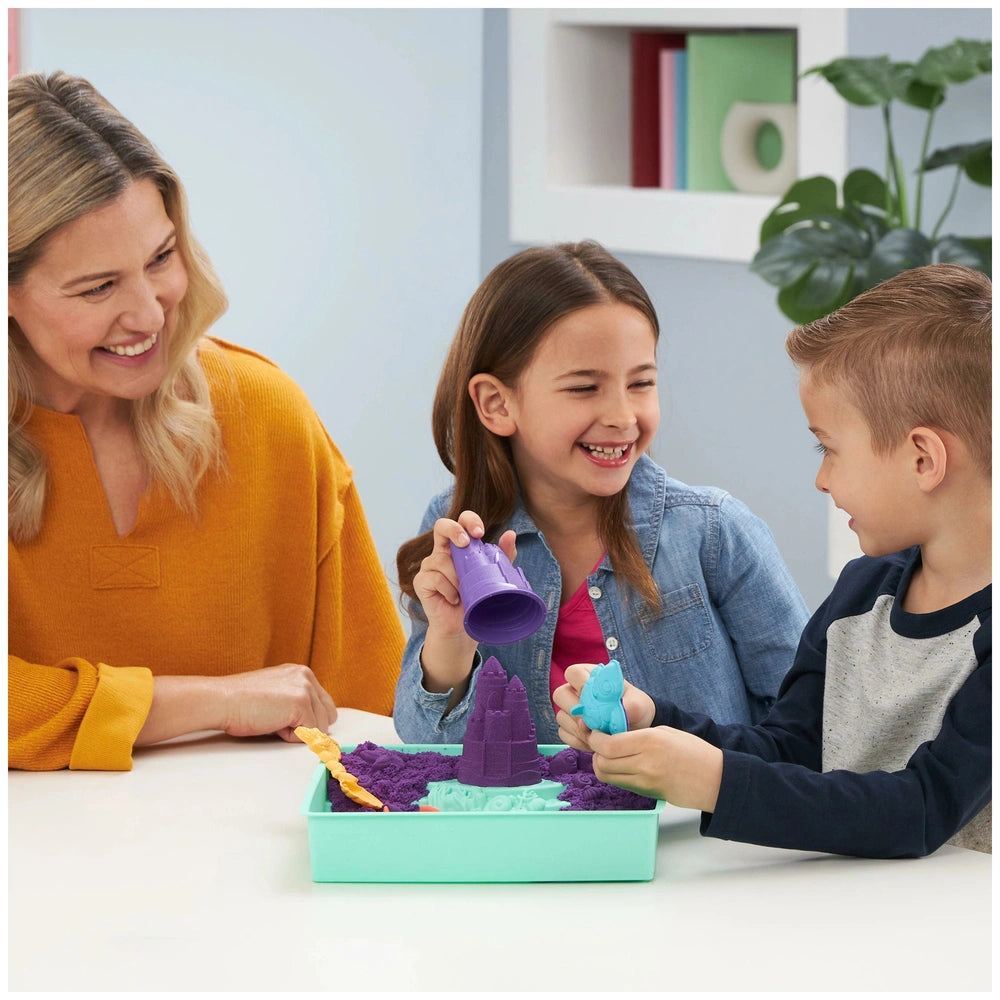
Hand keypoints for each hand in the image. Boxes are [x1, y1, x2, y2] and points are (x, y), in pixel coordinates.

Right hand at [137, 664, 337, 745]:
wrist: (221, 700)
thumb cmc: (241, 703)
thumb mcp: (276, 696)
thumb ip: (297, 705)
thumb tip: (319, 733)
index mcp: (301, 673)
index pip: (324, 705)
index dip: (308, 721)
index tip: (288, 723)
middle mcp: (307, 676)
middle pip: (327, 716)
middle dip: (307, 727)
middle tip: (277, 722)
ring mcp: (305, 688)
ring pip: (320, 727)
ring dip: (297, 732)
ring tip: (271, 720)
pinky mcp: (300, 703)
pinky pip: (308, 734)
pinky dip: (290, 737)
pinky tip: (271, 724)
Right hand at [412, 511, 516, 637]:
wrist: (463, 627)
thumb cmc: (477, 599)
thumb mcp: (492, 576)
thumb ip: (501, 556)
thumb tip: (510, 534)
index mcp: (458, 547)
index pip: (460, 522)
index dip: (468, 520)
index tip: (480, 533)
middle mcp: (442, 552)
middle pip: (441, 526)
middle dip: (454, 531)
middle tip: (466, 543)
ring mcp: (429, 566)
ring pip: (441, 560)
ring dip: (456, 577)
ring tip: (464, 592)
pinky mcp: (421, 581)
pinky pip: (434, 578)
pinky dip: (448, 590)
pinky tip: (453, 599)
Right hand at [553, 662, 656, 748]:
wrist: (635, 727)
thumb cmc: (635, 709)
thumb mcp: (639, 705)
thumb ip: (629, 706)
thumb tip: (612, 715)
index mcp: (590, 676)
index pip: (573, 673)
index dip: (580, 686)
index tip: (596, 701)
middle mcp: (575, 690)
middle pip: (560, 695)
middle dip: (576, 713)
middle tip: (593, 725)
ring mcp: (569, 709)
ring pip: (561, 717)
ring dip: (579, 730)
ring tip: (599, 737)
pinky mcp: (568, 727)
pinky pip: (563, 734)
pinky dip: (578, 741)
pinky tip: (594, 744)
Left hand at [587, 727, 722, 811]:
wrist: (715, 779)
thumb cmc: (693, 751)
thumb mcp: (665, 732)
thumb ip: (637, 734)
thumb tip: (612, 735)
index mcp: (650, 741)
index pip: (608, 745)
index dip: (595, 739)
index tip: (595, 732)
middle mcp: (645, 763)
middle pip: (602, 762)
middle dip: (594, 752)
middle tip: (599, 743)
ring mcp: (645, 781)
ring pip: (607, 775)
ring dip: (601, 764)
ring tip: (608, 755)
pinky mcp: (647, 793)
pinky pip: (620, 783)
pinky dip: (614, 774)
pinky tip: (620, 765)